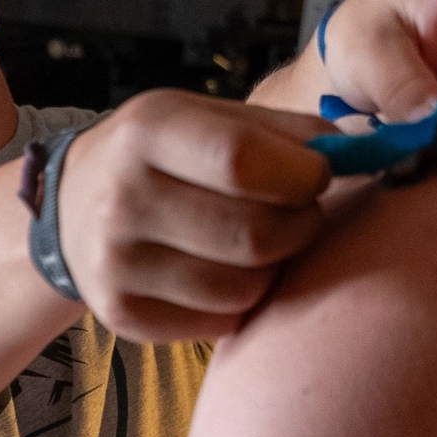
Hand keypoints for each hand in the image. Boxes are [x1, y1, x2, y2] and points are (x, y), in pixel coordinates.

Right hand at [57, 89, 334, 342]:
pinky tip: (226, 269)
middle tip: (299, 212)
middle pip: (253, 234)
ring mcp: (117, 263)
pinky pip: (221, 320)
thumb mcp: (211, 116)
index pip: (243, 161)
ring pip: (245, 286)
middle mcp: (123, 198)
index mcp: (148, 131)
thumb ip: (287, 130)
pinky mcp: (122, 316)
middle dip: (300, 225)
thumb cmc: (167, 154)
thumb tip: (363, 152)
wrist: (73, 205)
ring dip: (275, 267)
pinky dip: (242, 300)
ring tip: (260, 241)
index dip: (302, 174)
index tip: (320, 175)